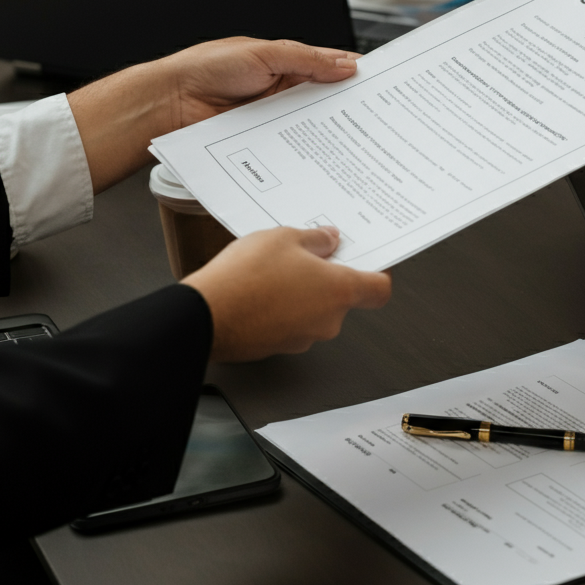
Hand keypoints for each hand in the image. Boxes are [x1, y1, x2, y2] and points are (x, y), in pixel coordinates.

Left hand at [68, 37, 358, 192]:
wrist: (171, 101)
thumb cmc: (207, 67)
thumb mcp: (264, 53)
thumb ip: (307, 59)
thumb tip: (346, 64)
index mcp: (285, 63)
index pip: (329, 66)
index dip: (353, 73)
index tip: (380, 82)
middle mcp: (282, 91)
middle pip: (325, 100)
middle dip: (349, 106)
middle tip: (376, 115)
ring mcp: (274, 118)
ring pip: (312, 125)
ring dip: (330, 131)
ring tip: (357, 137)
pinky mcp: (264, 142)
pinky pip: (293, 146)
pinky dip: (308, 149)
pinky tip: (325, 154)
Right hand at [185, 226, 391, 361]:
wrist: (204, 315)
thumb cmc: (245, 277)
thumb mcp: (284, 238)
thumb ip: (315, 239)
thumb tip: (329, 240)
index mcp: (339, 291)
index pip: (380, 289)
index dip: (377, 273)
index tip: (369, 261)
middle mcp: (328, 320)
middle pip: (343, 297)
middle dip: (328, 276)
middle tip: (307, 254)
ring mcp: (304, 337)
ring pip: (315, 310)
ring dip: (304, 292)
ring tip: (276, 270)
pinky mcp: (280, 347)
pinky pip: (292, 322)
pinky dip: (284, 308)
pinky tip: (262, 289)